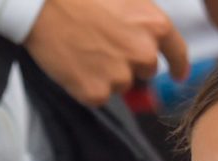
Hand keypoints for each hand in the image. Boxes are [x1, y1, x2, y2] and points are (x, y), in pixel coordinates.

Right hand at [25, 0, 189, 106]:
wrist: (38, 2)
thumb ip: (144, 20)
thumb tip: (154, 40)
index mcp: (156, 26)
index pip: (178, 55)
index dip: (179, 66)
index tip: (178, 75)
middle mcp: (144, 54)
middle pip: (146, 72)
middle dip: (130, 62)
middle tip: (102, 42)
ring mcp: (121, 76)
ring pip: (121, 84)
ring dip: (106, 73)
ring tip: (82, 47)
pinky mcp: (96, 92)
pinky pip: (97, 95)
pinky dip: (85, 84)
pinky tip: (72, 62)